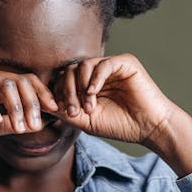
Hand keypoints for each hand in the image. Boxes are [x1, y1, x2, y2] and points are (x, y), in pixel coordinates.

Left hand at [49, 53, 178, 146]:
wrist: (148, 128)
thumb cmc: (120, 125)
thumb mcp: (86, 121)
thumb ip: (66, 111)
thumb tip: (43, 103)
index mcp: (88, 84)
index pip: (64, 78)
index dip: (59, 93)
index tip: (63, 112)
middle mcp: (98, 73)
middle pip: (71, 70)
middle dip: (68, 91)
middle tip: (75, 112)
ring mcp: (112, 66)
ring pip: (84, 65)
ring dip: (81, 88)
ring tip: (89, 107)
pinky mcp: (126, 63)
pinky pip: (103, 64)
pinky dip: (95, 79)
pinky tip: (94, 94)